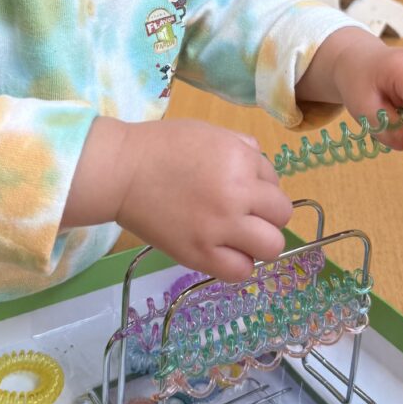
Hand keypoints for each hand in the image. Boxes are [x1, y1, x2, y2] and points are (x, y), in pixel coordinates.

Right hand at [116, 119, 292, 281]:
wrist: (121, 171)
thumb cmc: (161, 146)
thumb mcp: (209, 133)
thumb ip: (241, 148)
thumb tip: (261, 168)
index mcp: (240, 159)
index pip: (275, 180)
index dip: (259, 184)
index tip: (238, 187)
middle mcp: (237, 194)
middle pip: (281, 214)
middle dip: (267, 213)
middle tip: (243, 213)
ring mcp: (220, 227)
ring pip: (271, 246)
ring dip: (260, 242)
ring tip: (239, 238)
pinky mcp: (200, 254)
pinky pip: (241, 271)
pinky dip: (238, 264)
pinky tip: (224, 253)